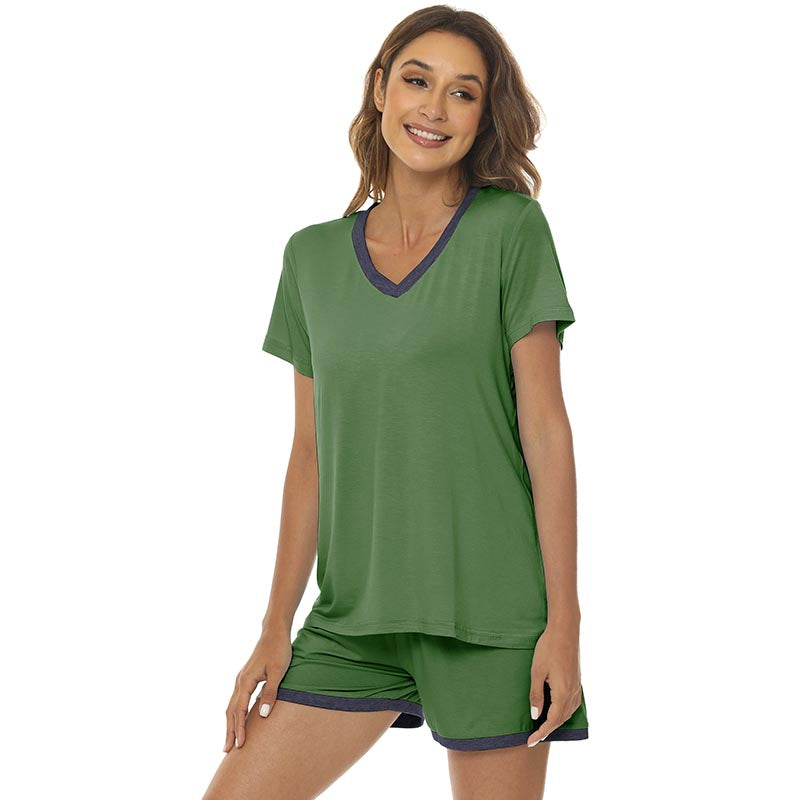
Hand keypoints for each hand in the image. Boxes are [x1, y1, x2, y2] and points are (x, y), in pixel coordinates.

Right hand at [223, 628, 292, 751]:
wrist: (274, 632)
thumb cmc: (278, 650)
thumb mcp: (278, 672)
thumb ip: (270, 693)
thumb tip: (263, 715)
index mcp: (246, 681)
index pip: (239, 710)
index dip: (239, 729)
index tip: (240, 745)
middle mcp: (240, 681)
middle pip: (231, 710)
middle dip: (229, 731)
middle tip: (227, 750)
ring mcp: (241, 679)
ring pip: (232, 705)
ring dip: (230, 723)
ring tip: (230, 740)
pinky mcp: (246, 677)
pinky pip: (237, 699)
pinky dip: (235, 712)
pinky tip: (239, 719)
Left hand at [526, 623, 582, 746]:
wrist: (565, 631)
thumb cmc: (548, 648)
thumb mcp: (537, 671)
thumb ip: (536, 694)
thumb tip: (536, 716)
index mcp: (563, 693)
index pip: (552, 721)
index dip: (541, 733)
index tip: (530, 742)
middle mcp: (573, 693)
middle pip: (561, 719)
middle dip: (548, 730)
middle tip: (533, 738)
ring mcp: (577, 687)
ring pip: (568, 712)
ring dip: (556, 722)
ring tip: (543, 727)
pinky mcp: (577, 681)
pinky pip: (572, 704)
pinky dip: (563, 712)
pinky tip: (556, 710)